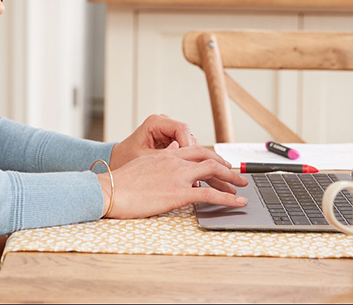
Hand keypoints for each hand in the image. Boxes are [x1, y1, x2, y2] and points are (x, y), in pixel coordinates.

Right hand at [98, 145, 247, 218]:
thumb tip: (162, 165)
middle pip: (208, 157)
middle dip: (226, 166)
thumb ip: (155, 164)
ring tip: (243, 187)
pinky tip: (238, 203)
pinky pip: (210, 195)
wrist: (110, 189)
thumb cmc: (118, 182)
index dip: (210, 157)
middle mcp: (174, 161)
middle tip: (237, 175)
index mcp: (164, 155)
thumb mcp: (139, 166)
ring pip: (213, 171)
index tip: (219, 164)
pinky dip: (228, 199)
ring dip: (232, 179)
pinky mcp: (178, 193)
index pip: (194, 150)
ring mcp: (178, 175)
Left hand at [110, 114, 197, 168]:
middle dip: (191, 154)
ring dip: (190, 158)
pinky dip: (186, 160)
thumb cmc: (126, 158)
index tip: (190, 163)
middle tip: (192, 172)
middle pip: (188, 135)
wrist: (119, 161)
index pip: (181, 129)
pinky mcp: (172, 140)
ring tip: (188, 175)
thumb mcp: (144, 158)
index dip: (188, 145)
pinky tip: (184, 173)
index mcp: (155, 122)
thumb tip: (186, 159)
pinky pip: (185, 148)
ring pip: (189, 142)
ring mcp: (169, 131)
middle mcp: (164, 124)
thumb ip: (164, 156)